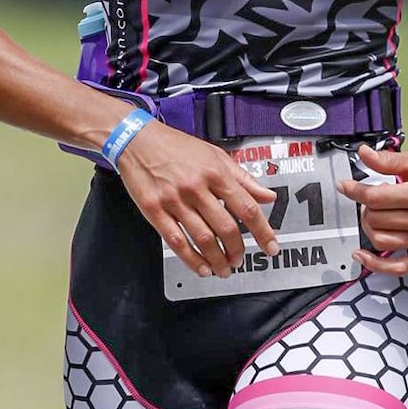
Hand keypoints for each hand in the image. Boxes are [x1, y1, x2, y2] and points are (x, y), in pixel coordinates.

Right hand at [116, 124, 279, 276]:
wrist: (137, 139)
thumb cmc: (176, 147)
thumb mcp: (216, 155)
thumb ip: (243, 179)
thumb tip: (268, 196)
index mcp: (215, 173)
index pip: (247, 208)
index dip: (262, 232)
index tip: (270, 247)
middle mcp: (196, 187)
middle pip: (226, 228)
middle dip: (237, 250)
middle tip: (239, 260)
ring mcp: (174, 200)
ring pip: (203, 238)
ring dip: (217, 260)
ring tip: (223, 269)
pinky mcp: (154, 210)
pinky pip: (176, 241)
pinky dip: (192, 259)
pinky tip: (201, 267)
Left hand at [338, 145, 407, 275]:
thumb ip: (388, 160)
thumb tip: (364, 154)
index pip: (376, 197)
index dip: (355, 191)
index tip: (346, 187)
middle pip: (376, 220)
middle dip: (366, 208)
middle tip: (371, 200)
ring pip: (381, 241)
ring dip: (370, 228)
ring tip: (375, 217)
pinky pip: (397, 267)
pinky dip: (375, 264)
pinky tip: (362, 255)